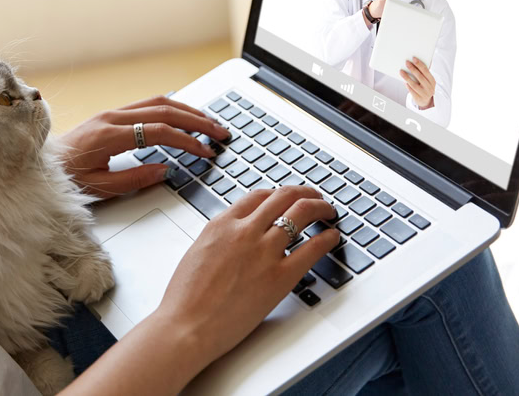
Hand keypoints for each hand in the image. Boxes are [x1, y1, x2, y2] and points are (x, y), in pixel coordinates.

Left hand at [59, 95, 230, 197]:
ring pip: (157, 102)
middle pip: (163, 110)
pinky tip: (184, 115)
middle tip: (220, 132)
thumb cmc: (65, 178)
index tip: (206, 151)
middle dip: (196, 120)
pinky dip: (171, 108)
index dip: (186, 141)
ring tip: (210, 122)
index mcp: (108, 135)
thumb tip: (165, 169)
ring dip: (187, 110)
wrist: (40, 164)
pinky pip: (147, 105)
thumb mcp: (99, 187)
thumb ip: (133, 179)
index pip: (158, 131)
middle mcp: (112, 118)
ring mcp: (111, 113)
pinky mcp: (111, 116)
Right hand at [153, 186, 338, 366]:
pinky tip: (332, 237)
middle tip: (314, 197)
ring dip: (320, 207)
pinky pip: (312, 249)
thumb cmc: (186, 298)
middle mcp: (245, 231)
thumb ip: (220, 239)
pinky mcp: (279, 277)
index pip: (258, 196)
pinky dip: (326, 238)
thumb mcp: (197, 252)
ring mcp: (264, 252)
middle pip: (283, 197)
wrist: (186, 325)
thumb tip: (234, 238)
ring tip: (327, 210)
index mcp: (222, 224)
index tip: (286, 197)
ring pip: (301, 212)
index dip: (278, 193)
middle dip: (304, 192)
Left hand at [400, 57, 434, 109]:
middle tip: (406, 62)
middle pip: (420, 76)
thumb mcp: (427, 80)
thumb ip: (425, 72)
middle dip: (413, 68)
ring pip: (414, 84)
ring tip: (401, 71)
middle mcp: (430, 87)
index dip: (420, 64)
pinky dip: (408, 86)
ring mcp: (424, 94)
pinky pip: (412, 91)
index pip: (426, 71)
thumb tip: (422, 60)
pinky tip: (404, 81)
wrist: (425, 101)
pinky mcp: (419, 98)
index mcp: (432, 81)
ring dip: (407, 77)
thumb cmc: (425, 87)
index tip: (414, 58)